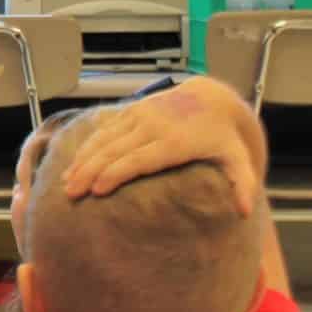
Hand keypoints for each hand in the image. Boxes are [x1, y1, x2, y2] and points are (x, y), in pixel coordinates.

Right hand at [60, 79, 259, 214]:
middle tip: (71, 194)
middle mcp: (154, 126)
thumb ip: (243, 185)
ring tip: (66, 182)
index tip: (97, 191)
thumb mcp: (238, 159)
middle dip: (89, 172)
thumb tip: (245, 212)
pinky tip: (73, 164)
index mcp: (175, 142)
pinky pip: (104, 130)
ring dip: (82, 161)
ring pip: (104, 140)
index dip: (115, 174)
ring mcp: (139, 116)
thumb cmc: (222, 138)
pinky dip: (86, 148)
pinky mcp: (131, 111)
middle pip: (114, 151)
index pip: (138, 159)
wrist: (212, 98)